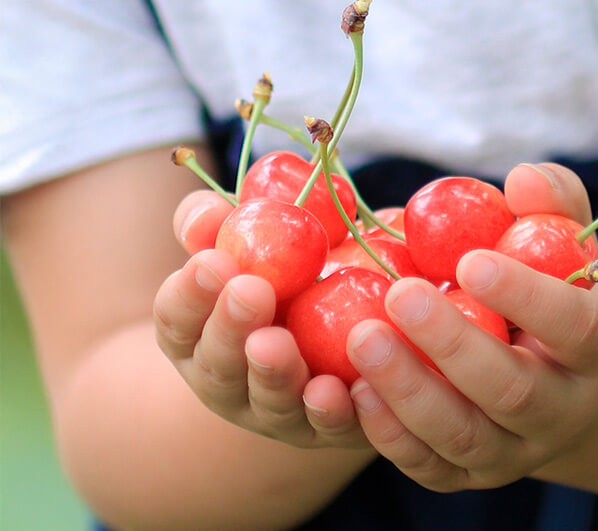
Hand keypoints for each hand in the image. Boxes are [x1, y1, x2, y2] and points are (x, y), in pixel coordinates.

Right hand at [153, 190, 368, 448]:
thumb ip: (216, 227)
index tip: (211, 261)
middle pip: (219, 365)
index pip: (176, 319)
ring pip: (269, 402)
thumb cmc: (275, 283)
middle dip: (230, 328)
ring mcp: (274, 412)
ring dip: (272, 373)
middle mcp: (228, 383)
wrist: (327, 348)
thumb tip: (209, 212)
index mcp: (197, 338)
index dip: (189, 294)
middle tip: (249, 291)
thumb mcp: (240, 251)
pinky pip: (327, 427)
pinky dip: (330, 412)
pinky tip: (340, 388)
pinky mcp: (323, 429)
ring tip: (277, 344)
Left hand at [345, 163, 597, 490]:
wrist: (547, 381)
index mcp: (590, 349)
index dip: (525, 296)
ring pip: (464, 435)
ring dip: (410, 391)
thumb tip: (522, 178)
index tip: (469, 260)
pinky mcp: (466, 474)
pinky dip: (390, 435)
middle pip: (511, 390)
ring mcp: (512, 451)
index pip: (572, 327)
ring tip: (362, 340)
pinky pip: (429, 466)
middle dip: (452, 344)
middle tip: (398, 294)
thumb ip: (551, 205)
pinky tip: (354, 392)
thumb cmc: (547, 296)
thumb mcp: (561, 248)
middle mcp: (559, 411)